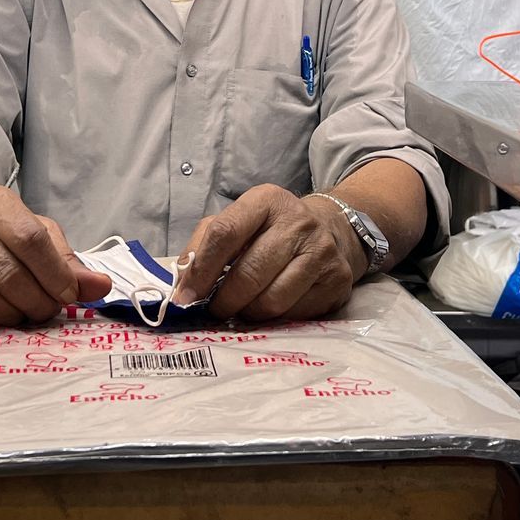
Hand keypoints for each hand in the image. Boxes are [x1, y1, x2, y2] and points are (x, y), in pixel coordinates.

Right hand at [0, 184, 110, 329]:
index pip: (30, 238)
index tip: (69, 294)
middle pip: (9, 274)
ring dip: (13, 316)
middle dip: (38, 301)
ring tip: (22, 313)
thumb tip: (100, 287)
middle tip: (47, 309)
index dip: (55, 274)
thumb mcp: (34, 232)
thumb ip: (67, 260)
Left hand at [172, 185, 361, 322]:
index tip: (186, 298)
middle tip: (214, 311)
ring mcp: (322, 251)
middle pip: (249, 273)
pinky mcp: (337, 280)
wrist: (329, 231)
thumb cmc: (271, 231)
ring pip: (272, 300)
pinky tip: (270, 308)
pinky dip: (275, 319)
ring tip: (242, 310)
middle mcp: (298, 221)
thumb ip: (204, 246)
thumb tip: (183, 287)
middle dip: (224, 300)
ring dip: (248, 313)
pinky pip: (295, 313)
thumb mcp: (238, 223)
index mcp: (265, 200)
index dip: (201, 270)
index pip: (225, 233)